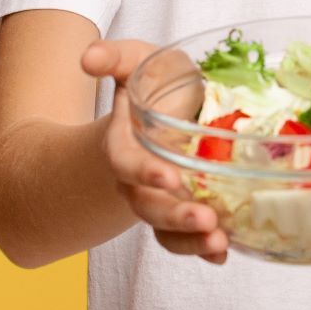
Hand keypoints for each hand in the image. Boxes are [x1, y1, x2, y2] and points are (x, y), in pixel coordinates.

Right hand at [81, 39, 229, 264]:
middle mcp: (138, 179)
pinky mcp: (181, 211)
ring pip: (165, 230)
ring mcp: (159, 199)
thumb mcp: (140, 61)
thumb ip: (114, 57)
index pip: (126, 163)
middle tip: (206, 219)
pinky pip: (185, 239)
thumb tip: (87, 58)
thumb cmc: (156, 83)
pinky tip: (222, 252)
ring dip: (189, 240)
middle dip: (175, 216)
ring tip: (218, 241)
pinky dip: (202, 250)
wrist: (167, 108)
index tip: (170, 177)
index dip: (144, 172)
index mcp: (124, 143)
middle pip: (148, 206)